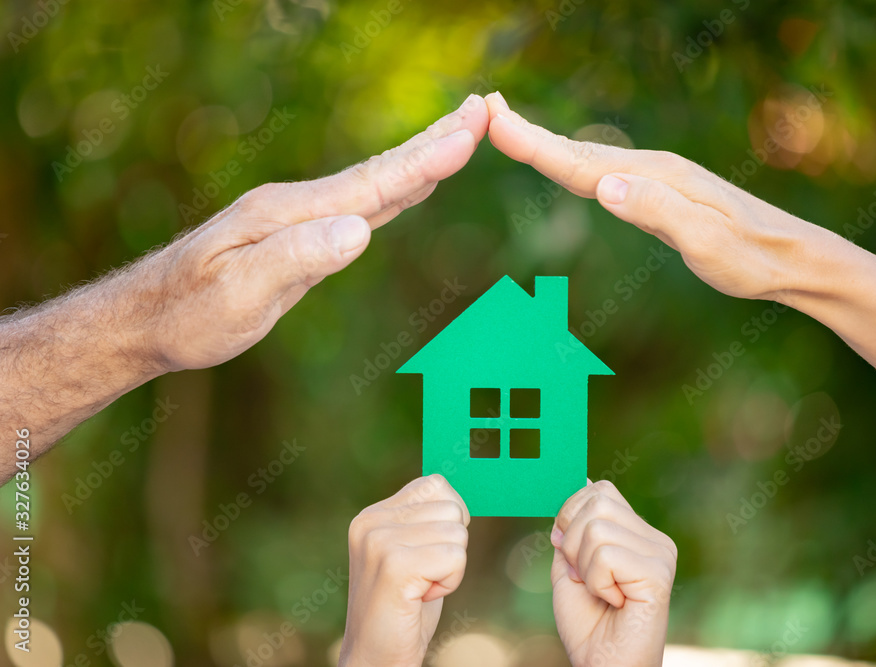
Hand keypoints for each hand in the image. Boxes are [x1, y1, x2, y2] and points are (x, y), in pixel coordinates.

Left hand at [137, 94, 488, 371]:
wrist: (145, 319)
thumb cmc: (188, 315)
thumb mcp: (239, 294)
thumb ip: (297, 258)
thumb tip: (359, 229)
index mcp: (289, 214)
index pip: (370, 185)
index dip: (423, 161)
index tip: (468, 133)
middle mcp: (297, 206)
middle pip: (379, 170)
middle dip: (433, 142)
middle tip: (481, 110)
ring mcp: (298, 218)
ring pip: (373, 183)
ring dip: (420, 157)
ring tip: (460, 134)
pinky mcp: (299, 236)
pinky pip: (360, 205)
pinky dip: (395, 188)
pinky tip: (411, 183)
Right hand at [340, 475, 469, 666]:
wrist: (375, 658)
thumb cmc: (403, 608)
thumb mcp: (411, 552)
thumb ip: (425, 520)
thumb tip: (459, 495)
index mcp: (372, 515)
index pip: (435, 484)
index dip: (449, 519)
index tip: (427, 553)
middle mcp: (370, 522)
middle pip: (452, 508)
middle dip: (451, 547)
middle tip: (422, 577)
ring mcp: (379, 542)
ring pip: (457, 533)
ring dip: (451, 567)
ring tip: (420, 587)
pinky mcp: (395, 566)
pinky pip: (456, 557)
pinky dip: (450, 582)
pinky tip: (421, 597)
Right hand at [483, 91, 830, 302]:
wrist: (797, 258)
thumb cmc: (752, 258)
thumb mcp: (705, 241)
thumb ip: (655, 211)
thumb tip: (601, 184)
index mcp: (655, 177)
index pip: (580, 162)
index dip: (534, 144)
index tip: (494, 120)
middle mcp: (654, 168)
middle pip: (579, 151)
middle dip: (530, 134)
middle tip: (487, 110)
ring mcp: (660, 177)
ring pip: (591, 159)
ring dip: (549, 145)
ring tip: (513, 131)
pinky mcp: (665, 191)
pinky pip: (607, 172)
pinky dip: (576, 164)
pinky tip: (572, 166)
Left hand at [551, 481, 675, 666]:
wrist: (603, 666)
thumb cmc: (588, 623)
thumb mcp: (569, 566)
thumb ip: (572, 529)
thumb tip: (580, 480)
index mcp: (636, 533)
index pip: (599, 490)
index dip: (571, 515)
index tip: (570, 554)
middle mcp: (654, 538)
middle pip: (597, 501)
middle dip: (573, 541)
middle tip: (585, 578)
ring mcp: (661, 554)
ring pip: (597, 528)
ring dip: (584, 566)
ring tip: (602, 592)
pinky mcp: (658, 573)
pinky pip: (605, 556)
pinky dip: (596, 582)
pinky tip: (614, 601)